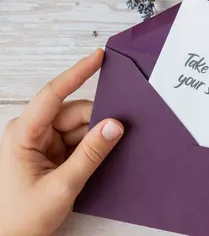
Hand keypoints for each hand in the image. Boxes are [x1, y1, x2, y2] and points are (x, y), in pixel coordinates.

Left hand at [0, 49, 123, 235]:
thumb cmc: (21, 218)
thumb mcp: (62, 186)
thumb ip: (91, 153)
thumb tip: (115, 125)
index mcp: (24, 134)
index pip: (53, 95)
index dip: (78, 73)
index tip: (99, 57)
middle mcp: (30, 132)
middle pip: (74, 113)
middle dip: (97, 122)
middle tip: (121, 133)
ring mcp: (40, 142)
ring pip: (79, 126)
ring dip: (94, 138)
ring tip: (102, 158)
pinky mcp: (49, 153)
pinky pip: (77, 140)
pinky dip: (90, 147)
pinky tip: (97, 160)